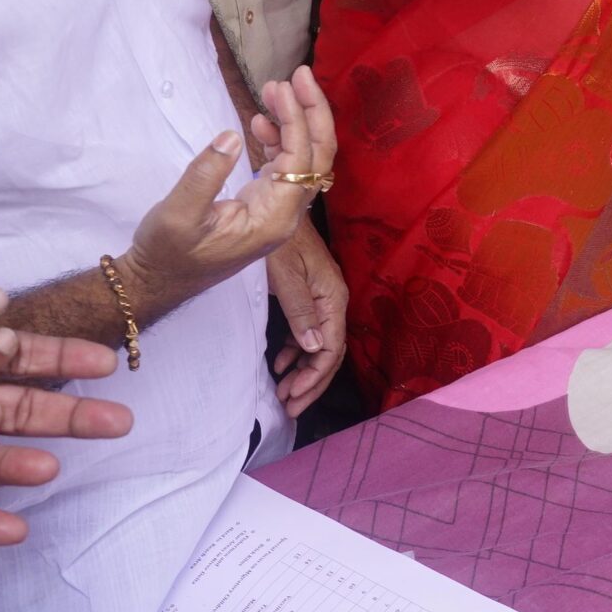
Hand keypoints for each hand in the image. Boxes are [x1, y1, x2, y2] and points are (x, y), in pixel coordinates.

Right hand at [124, 66, 335, 312]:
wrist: (157, 281)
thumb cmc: (166, 253)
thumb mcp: (178, 214)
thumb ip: (206, 174)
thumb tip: (232, 135)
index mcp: (273, 220)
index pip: (300, 160)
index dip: (295, 118)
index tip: (280, 85)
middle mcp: (285, 216)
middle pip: (317, 157)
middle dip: (312, 113)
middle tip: (300, 75)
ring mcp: (277, 211)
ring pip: (305, 159)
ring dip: (295, 121)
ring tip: (274, 89)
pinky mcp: (265, 205)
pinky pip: (286, 167)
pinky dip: (279, 139)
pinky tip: (260, 121)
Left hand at [265, 227, 347, 415]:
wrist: (279, 204)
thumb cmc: (279, 240)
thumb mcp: (285, 276)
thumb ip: (300, 312)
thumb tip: (314, 349)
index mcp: (332, 297)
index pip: (330, 348)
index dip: (313, 378)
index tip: (292, 398)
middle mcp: (333, 300)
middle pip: (329, 352)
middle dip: (310, 383)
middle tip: (288, 407)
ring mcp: (322, 297)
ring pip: (319, 345)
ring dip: (303, 371)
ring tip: (283, 393)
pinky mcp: (309, 293)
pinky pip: (309, 331)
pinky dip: (296, 351)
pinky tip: (280, 363)